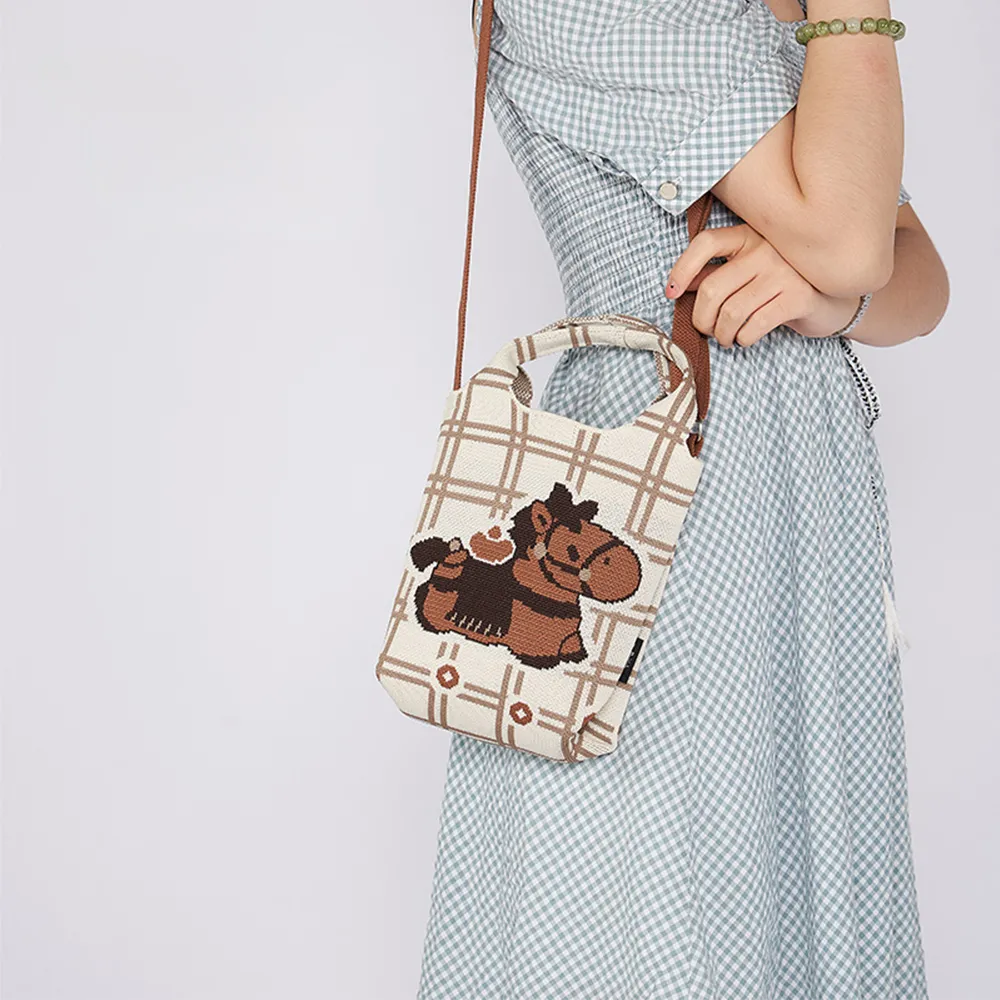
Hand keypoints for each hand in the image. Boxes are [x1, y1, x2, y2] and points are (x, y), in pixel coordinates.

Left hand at [664, 223, 863, 347]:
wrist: (837, 299)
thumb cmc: (785, 286)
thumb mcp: (750, 273)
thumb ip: (719, 275)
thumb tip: (680, 287)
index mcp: (749, 235)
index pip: (706, 243)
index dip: (682, 269)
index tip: (671, 292)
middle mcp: (766, 248)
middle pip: (712, 289)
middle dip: (701, 319)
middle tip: (707, 330)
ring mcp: (783, 271)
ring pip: (730, 312)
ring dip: (722, 334)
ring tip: (727, 338)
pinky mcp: (798, 297)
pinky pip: (753, 325)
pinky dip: (743, 339)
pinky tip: (746, 338)